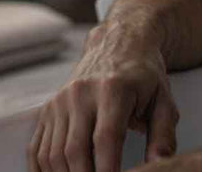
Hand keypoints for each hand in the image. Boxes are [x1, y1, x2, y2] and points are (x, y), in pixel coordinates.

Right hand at [28, 21, 181, 171]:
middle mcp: (80, 93)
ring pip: (53, 153)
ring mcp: (59, 101)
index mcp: (113, 89)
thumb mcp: (164, 100)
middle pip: (74, 150)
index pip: (105, 138)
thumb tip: (159, 163)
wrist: (117, 43)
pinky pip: (37, 148)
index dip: (108, 169)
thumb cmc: (143, 75)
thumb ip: (163, 134)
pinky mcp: (47, 109)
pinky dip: (43, 170)